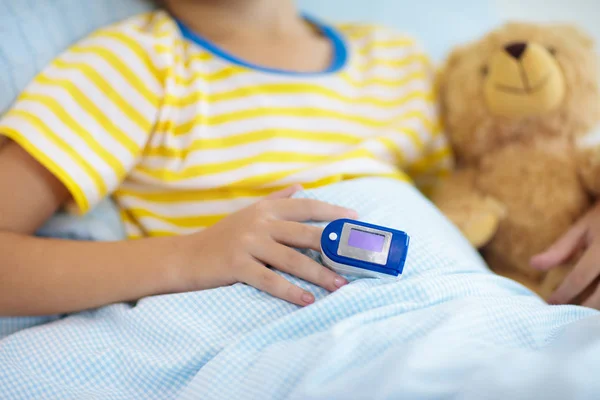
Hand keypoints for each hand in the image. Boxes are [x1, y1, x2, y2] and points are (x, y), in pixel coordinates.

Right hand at [178, 185, 357, 305]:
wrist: (186, 256)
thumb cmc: (222, 235)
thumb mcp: (249, 212)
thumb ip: (277, 199)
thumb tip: (301, 186)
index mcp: (265, 209)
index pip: (306, 207)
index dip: (332, 212)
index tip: (355, 219)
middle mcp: (259, 223)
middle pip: (305, 233)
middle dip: (334, 246)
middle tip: (358, 257)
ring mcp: (247, 244)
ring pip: (292, 260)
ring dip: (319, 274)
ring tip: (341, 285)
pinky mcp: (237, 266)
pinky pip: (270, 280)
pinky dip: (290, 291)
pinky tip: (308, 300)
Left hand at [531, 202, 599, 307]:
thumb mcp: (582, 229)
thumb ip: (560, 250)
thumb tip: (533, 265)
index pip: (580, 278)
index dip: (564, 293)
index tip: (551, 304)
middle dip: (582, 308)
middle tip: (565, 314)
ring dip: (596, 309)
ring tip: (581, 313)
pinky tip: (594, 304)